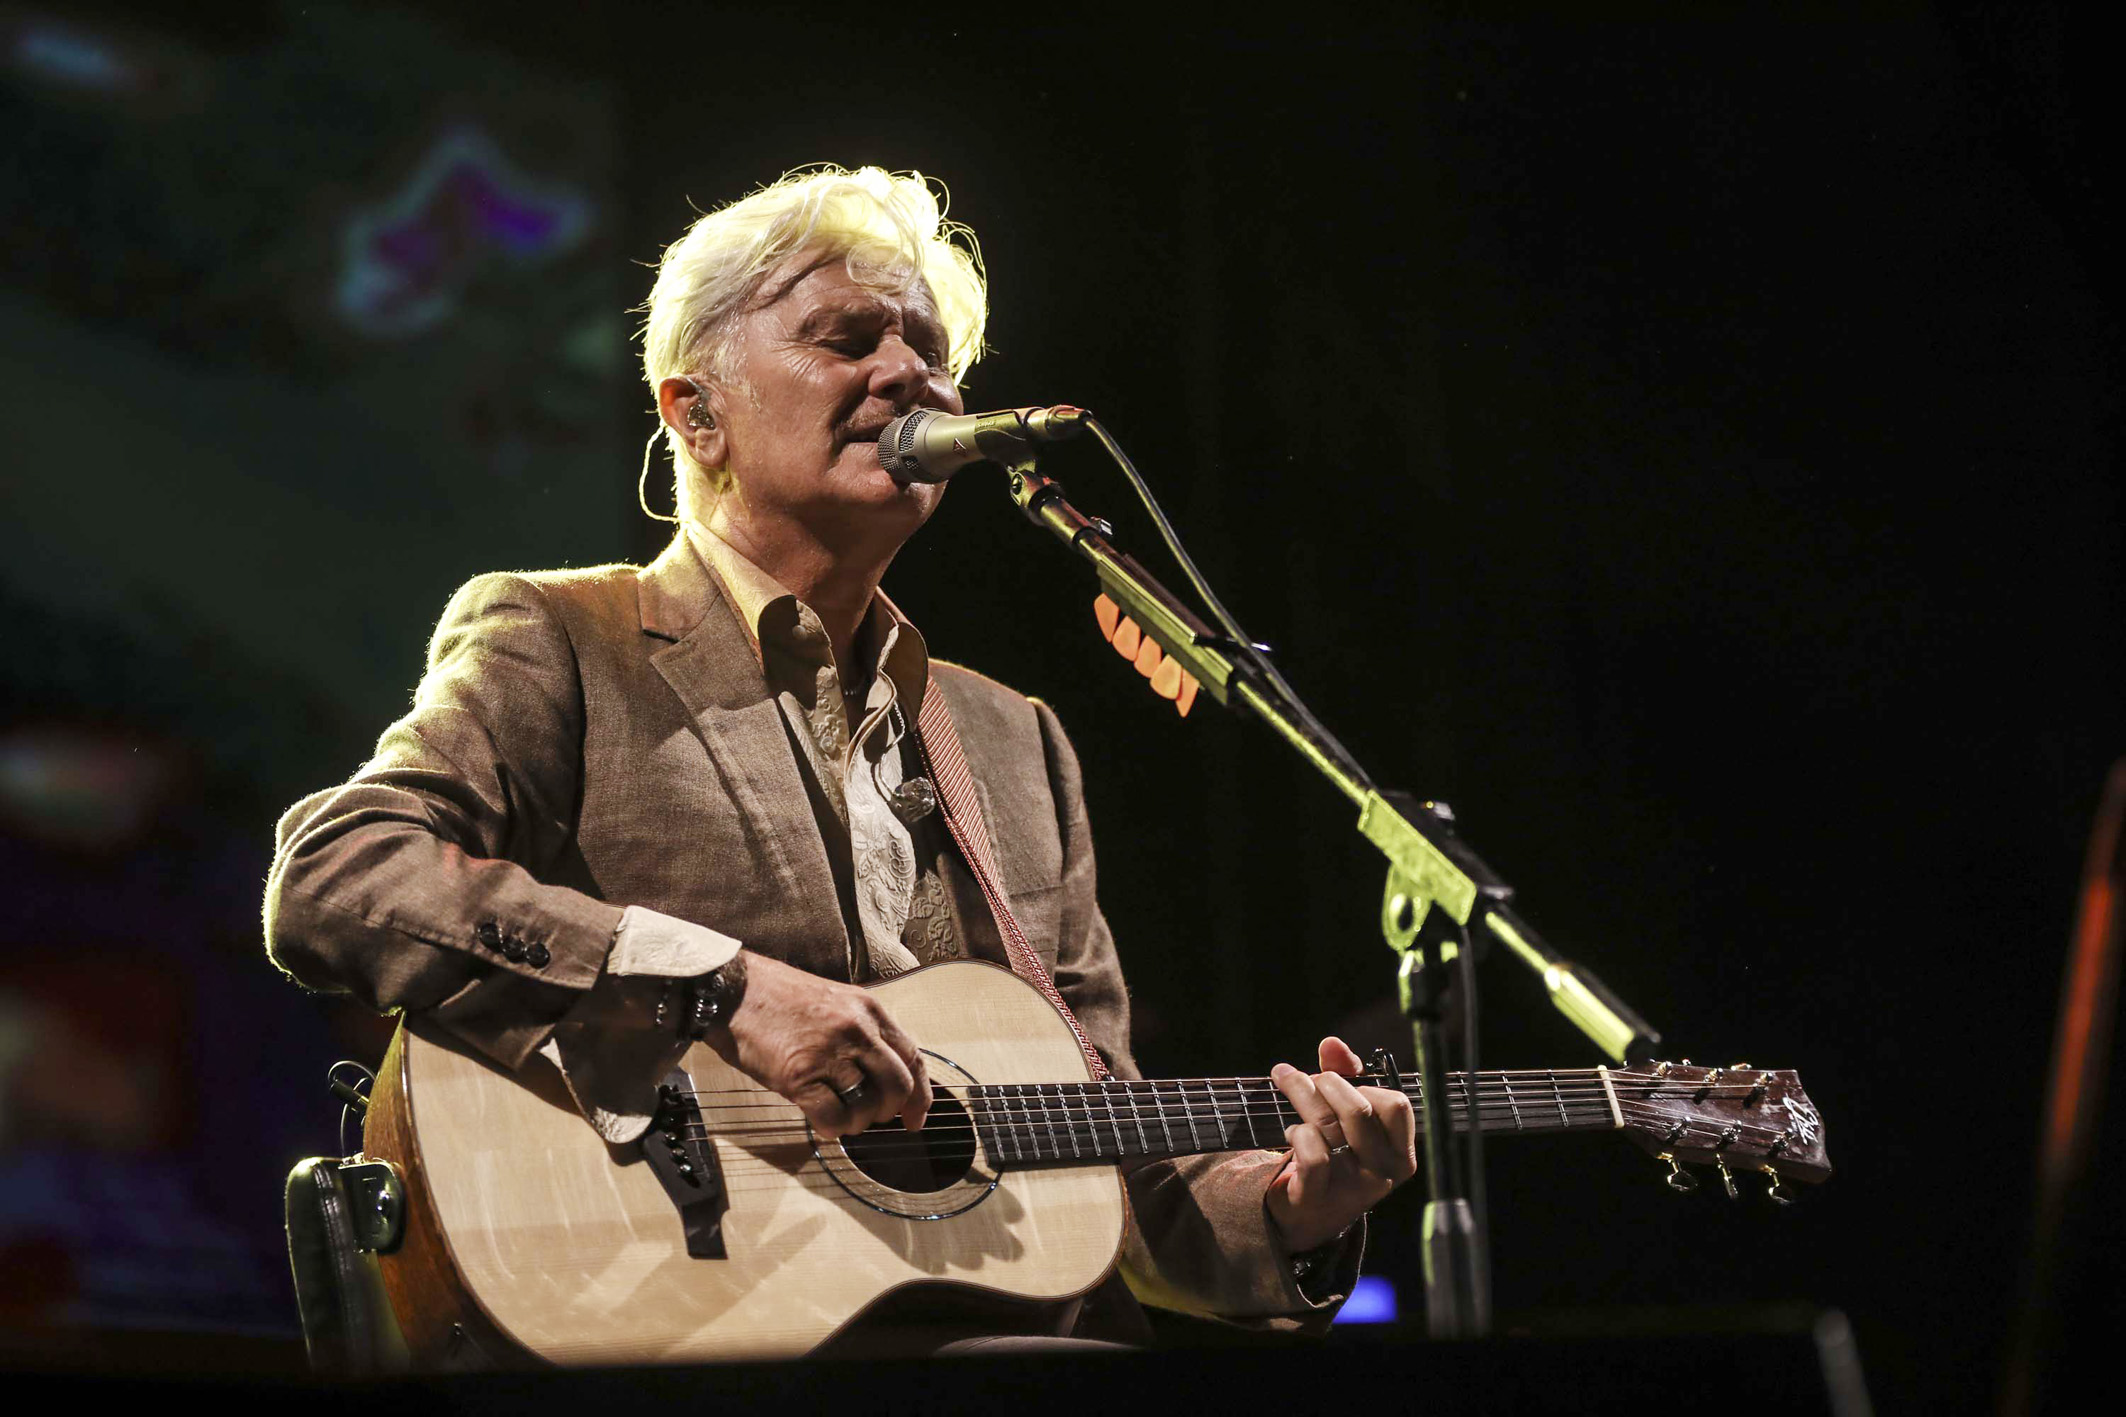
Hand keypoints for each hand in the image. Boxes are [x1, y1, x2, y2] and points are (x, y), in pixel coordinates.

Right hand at [709, 952, 930, 1138]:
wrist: (733, 990)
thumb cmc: (780, 998)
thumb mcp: (837, 1002)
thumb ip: (864, 1033)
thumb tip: (883, 1074)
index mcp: (870, 1010)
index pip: (913, 1058)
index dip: (921, 1095)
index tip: (915, 1118)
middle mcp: (857, 1030)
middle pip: (898, 1087)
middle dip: (889, 1112)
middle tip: (870, 1117)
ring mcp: (829, 1053)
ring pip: (866, 1107)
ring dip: (857, 1122)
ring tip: (839, 1115)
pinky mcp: (799, 1075)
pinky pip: (833, 1118)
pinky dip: (832, 1129)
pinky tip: (821, 1121)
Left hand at [1266, 1036, 1416, 1252]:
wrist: (1308, 1214)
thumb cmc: (1335, 1154)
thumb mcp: (1347, 1117)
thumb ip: (1346, 1075)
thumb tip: (1332, 1044)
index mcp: (1401, 1154)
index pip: (1396, 1104)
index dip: (1364, 1085)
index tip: (1338, 1079)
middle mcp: (1384, 1173)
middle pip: (1358, 1109)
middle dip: (1325, 1082)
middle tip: (1304, 1077)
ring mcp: (1353, 1188)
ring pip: (1328, 1126)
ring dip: (1301, 1094)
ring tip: (1287, 1081)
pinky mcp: (1319, 1197)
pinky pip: (1312, 1154)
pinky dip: (1297, 1133)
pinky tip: (1291, 1131)